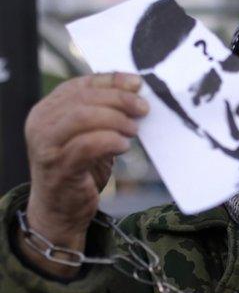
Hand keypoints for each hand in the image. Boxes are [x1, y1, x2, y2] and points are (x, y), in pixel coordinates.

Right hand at [20, 73, 148, 275]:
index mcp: (48, 110)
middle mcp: (41, 123)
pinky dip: (110, 141)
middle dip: (119, 100)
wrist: (60, 211)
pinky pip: (87, 145)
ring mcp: (46, 145)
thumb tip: (135, 88)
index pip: (82, 84)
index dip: (112, 81)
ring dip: (116, 119)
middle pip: (85, 98)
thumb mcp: (92, 135)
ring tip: (134, 129)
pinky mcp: (58, 167)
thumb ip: (106, 112)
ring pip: (83, 117)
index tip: (138, 84)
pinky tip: (123, 146)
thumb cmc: (80, 170)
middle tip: (143, 109)